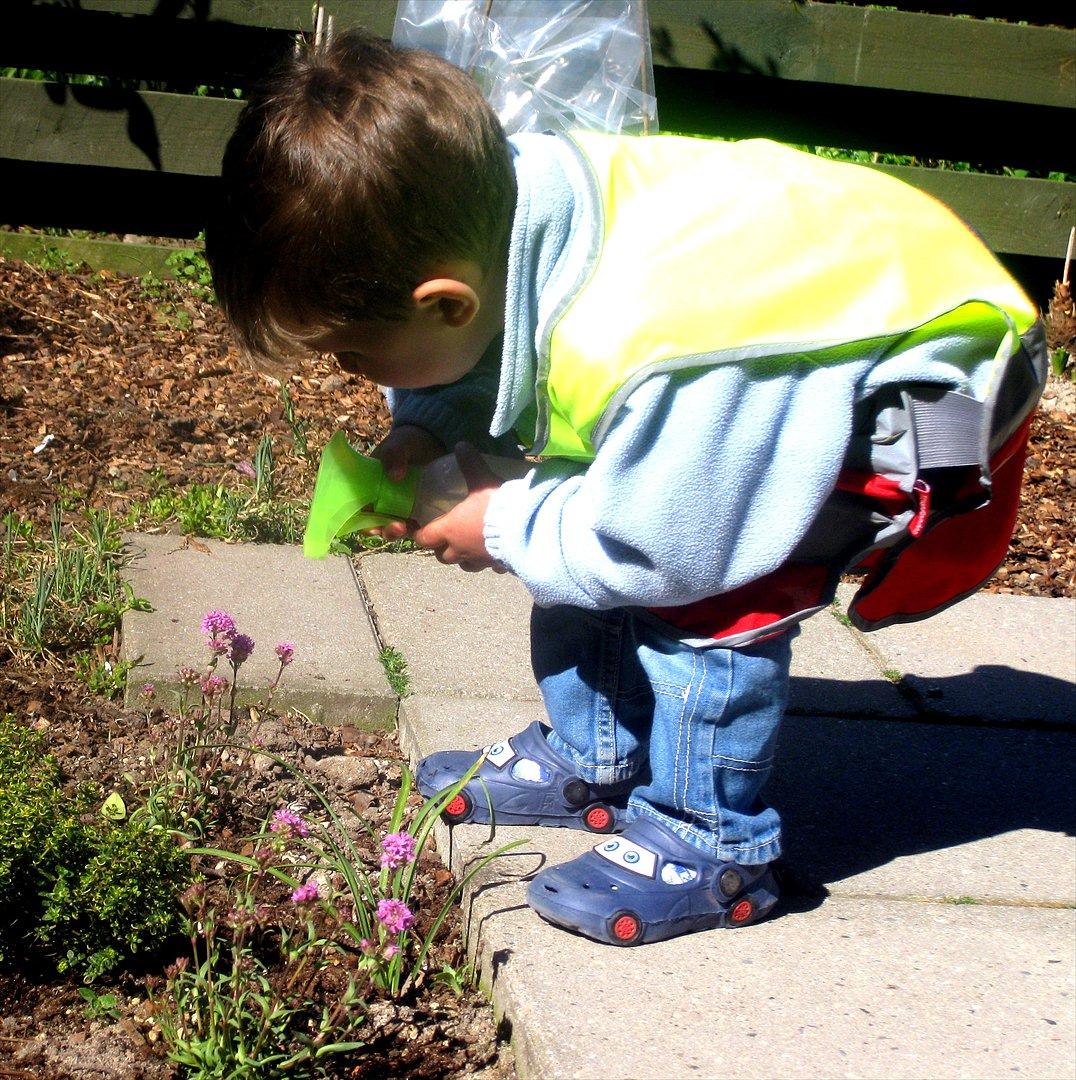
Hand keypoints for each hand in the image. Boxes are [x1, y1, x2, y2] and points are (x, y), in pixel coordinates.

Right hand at [371, 425, 444, 539]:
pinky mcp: (417, 509)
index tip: (370, 527)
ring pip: (393, 526)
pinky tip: (421, 528)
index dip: (361, 521)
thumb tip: (395, 476)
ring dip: (397, 532)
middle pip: (375, 523)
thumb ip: (394, 455)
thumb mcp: (399, 444)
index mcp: (368, 485)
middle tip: (396, 527)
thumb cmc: (408, 442)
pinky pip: (413, 525)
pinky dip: (415, 530)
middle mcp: (381, 499)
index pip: (358, 508)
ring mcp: (399, 506)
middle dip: (383, 530)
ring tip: (406, 528)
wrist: (432, 442)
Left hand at [413, 443, 507, 572]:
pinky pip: (489, 567)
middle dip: (442, 549)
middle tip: (446, 539)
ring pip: (464, 565)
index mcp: (450, 530)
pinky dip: (489, 562)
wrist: (524, 527)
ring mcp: (479, 559)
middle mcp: (461, 549)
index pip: (425, 538)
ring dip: (463, 559)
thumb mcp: (481, 481)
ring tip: (469, 548)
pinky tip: (496, 555)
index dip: (420, 534)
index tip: (419, 530)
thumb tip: (461, 445)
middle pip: (442, 557)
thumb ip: (470, 463)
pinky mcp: (497, 565)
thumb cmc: (496, 506)